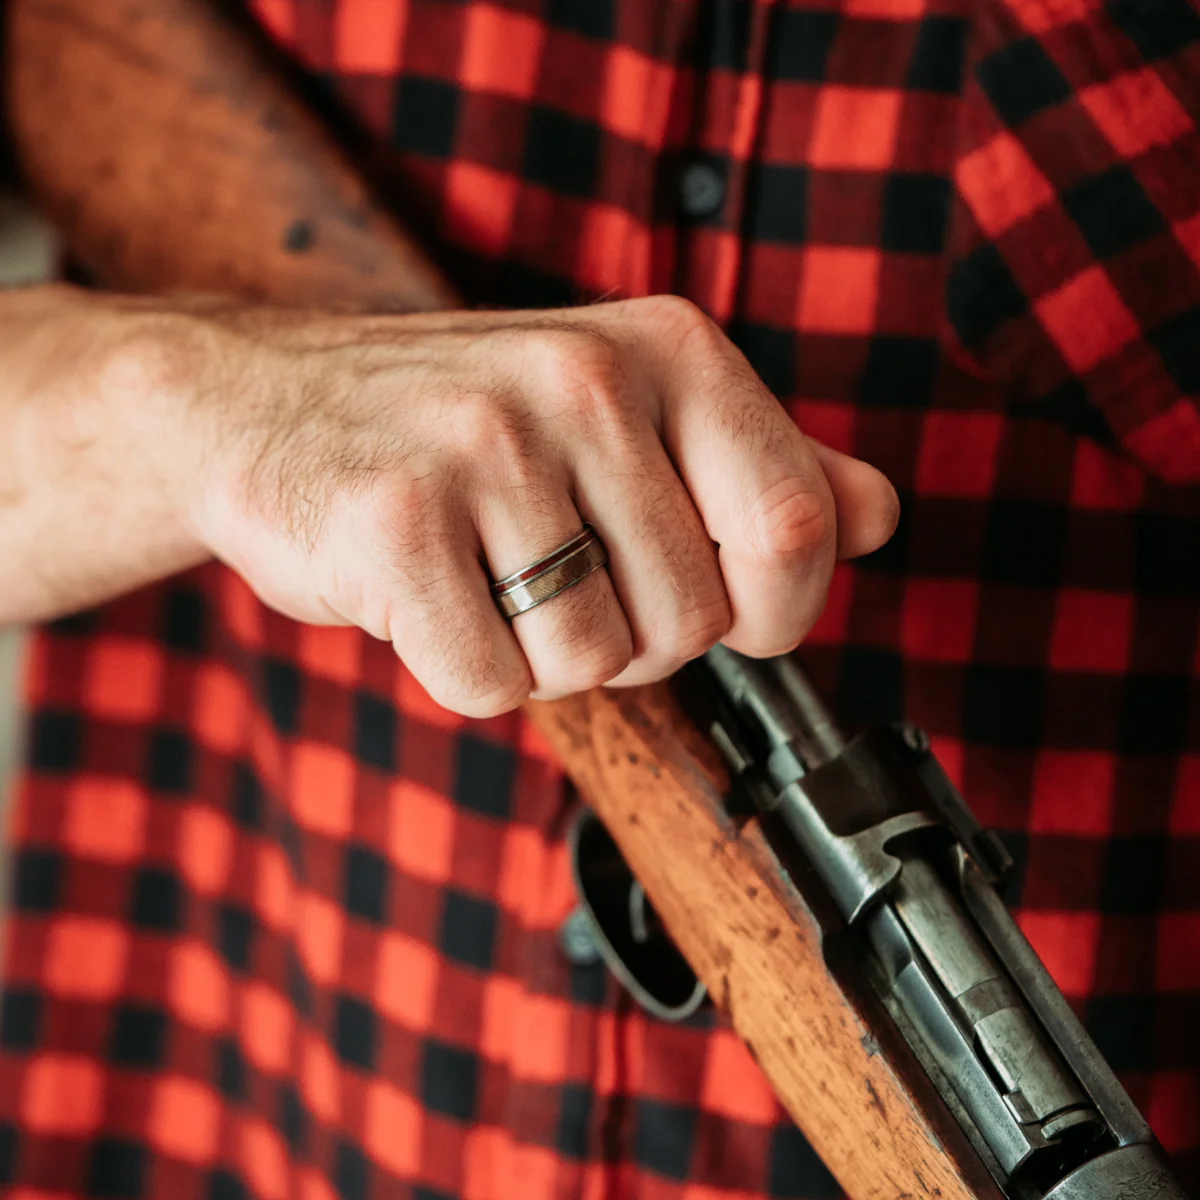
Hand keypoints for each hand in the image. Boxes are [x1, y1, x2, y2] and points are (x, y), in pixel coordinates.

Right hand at [188, 296, 898, 716]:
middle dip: (629, 638)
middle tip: (550, 572)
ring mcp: (486, 445)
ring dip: (540, 654)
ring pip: (589, 664)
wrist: (264, 404)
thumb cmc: (464, 427)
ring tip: (483, 572)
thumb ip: (762, 463)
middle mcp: (586, 379)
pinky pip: (487, 683)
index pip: (795, 528)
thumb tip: (878, 516)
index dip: (768, 607)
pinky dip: (461, 669)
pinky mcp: (393, 522)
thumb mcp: (627, 412)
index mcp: (668, 349)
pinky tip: (423, 593)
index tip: (710, 601)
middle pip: (690, 624)